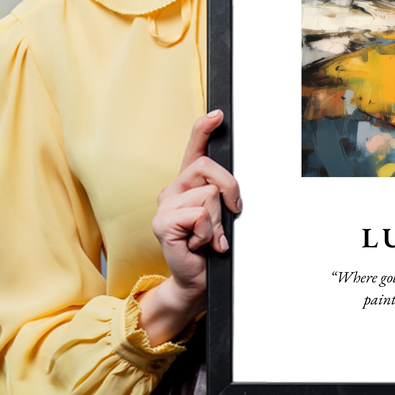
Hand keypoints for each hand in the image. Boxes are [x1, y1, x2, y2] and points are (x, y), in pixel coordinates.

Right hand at [137, 110, 241, 344]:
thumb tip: (232, 187)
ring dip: (218, 221)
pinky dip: (208, 233)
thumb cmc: (211, 246)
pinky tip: (199, 244)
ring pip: (208, 195)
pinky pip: (199, 215)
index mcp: (188, 183)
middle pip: (209, 168)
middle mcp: (173, 189)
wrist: (197, 279)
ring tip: (209, 237)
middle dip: (230, 190)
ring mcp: (164, 205)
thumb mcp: (222, 214)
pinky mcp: (162, 223)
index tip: (218, 114)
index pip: (194, 148)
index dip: (204, 128)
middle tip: (230, 214)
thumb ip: (223, 195)